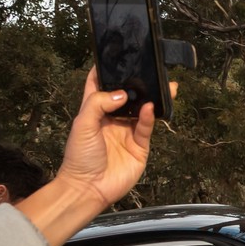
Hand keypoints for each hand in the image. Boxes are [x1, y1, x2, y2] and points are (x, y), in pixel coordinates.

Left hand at [14, 70, 168, 245]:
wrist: (88, 188)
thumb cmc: (79, 157)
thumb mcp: (82, 124)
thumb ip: (98, 103)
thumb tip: (122, 93)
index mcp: (94, 112)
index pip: (100, 86)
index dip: (106, 72)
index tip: (115, 57)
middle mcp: (112, 120)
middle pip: (128, 97)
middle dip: (138, 84)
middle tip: (150, 70)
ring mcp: (127, 133)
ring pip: (143, 111)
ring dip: (152, 99)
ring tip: (165, 85)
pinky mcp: (140, 147)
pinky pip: (147, 128)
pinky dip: (151, 117)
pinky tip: (152, 107)